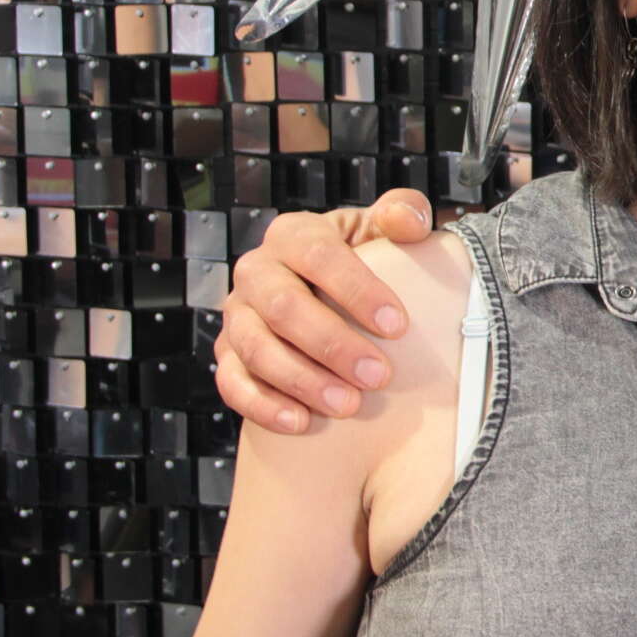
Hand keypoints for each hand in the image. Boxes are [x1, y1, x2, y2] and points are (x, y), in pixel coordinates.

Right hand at [216, 190, 435, 432]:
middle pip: (283, 307)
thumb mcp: (379, 229)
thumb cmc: (359, 257)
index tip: (398, 326)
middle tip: (379, 376)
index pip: (319, 256)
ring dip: (302, 380)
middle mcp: (256, 271)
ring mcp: (236, 314)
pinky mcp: (227, 353)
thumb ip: (400, 214)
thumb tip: (409, 221)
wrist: (319, 288)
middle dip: (332, 344)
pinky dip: (263, 405)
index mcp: (292, 234)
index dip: (357, 290)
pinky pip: (232, 382)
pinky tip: (301, 423)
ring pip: (255, 348)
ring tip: (348, 405)